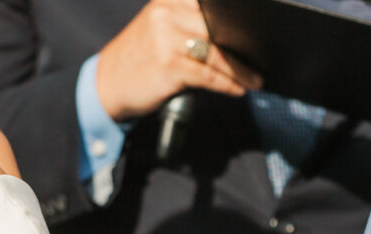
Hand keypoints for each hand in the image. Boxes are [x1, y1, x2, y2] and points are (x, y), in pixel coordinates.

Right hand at [97, 0, 262, 120]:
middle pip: (220, 25)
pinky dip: (227, 83)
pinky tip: (238, 89)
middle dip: (245, 44)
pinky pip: (208, 74)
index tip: (260, 23)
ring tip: (255, 80)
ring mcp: (167, 37)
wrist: (107, 84)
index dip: (237, 13)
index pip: (213, 3)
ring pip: (217, 52)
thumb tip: (238, 38)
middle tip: (263, 58)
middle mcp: (168, 11)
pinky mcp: (168, 63)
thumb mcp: (162, 28)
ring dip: (240, 69)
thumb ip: (193, 24)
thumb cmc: (142, 58)